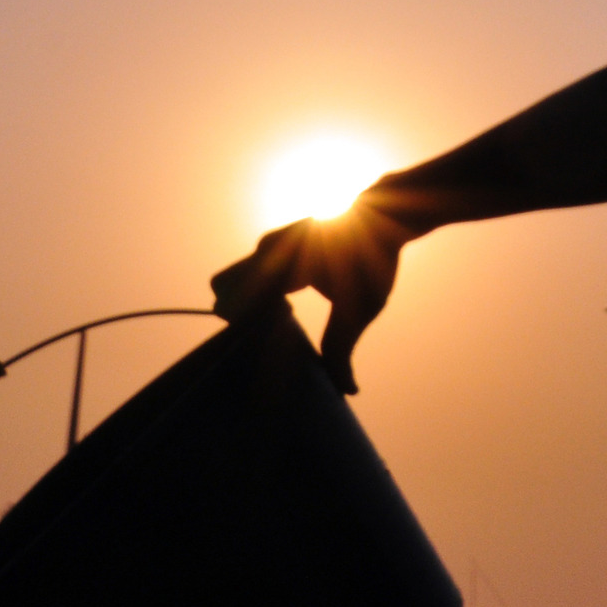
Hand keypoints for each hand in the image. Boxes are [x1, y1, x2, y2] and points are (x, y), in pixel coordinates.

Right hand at [211, 197, 413, 391]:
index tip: (269, 344)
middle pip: (223, 289)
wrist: (383, 215)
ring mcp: (268, 244)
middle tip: (269, 333)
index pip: (236, 301)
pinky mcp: (273, 244)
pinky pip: (247, 272)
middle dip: (237, 317)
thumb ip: (344, 348)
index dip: (244, 330)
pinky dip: (256, 293)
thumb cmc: (373, 262)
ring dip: (247, 304)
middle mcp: (269, 250)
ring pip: (233, 280)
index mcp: (285, 264)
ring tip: (284, 319)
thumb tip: (347, 390)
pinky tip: (287, 306)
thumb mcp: (361, 309)